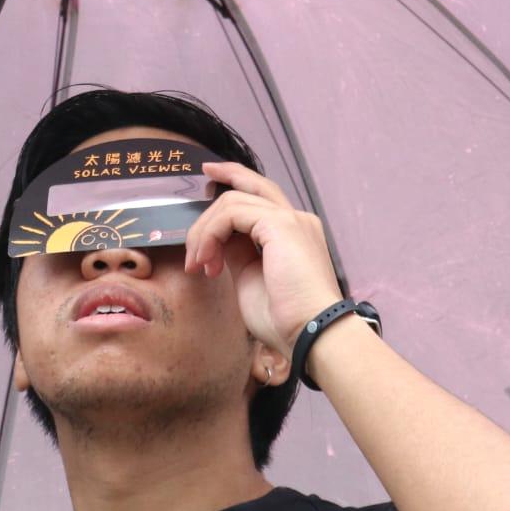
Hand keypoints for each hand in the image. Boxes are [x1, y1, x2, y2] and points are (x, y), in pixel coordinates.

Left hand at [184, 162, 343, 356]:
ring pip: (232, 201)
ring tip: (197, 265)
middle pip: (253, 184)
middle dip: (223, 176)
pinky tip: (206, 261)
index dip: (235, 182)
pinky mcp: (280, 224)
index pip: (261, 197)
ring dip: (204, 232)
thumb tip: (219, 241)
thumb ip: (238, 253)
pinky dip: (210, 235)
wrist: (311, 334)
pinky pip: (231, 213)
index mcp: (294, 233)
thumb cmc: (285, 319)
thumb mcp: (252, 278)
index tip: (209, 180)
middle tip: (200, 183)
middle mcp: (296, 220)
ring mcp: (290, 219)